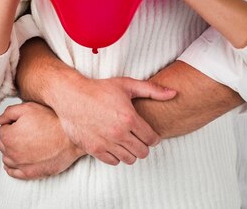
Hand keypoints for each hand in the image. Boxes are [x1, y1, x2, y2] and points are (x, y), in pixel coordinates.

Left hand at [0, 102, 82, 179]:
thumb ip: (9, 112)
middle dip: (10, 137)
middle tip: (25, 131)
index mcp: (8, 136)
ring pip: (7, 158)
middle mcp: (11, 153)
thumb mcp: (28, 107)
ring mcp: (20, 165)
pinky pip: (13, 173)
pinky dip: (13, 167)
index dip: (13, 123)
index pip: (3, 129)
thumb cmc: (51, 120)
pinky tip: (18, 160)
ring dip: (11, 151)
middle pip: (3, 144)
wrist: (70, 137)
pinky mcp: (30, 174)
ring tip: (24, 144)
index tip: (23, 121)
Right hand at [53, 74, 175, 165]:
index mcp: (129, 118)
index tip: (149, 133)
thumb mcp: (127, 84)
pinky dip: (117, 155)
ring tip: (127, 140)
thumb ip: (153, 90)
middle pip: (142, 152)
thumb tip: (174, 93)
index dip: (153, 137)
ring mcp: (106, 143)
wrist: (72, 96)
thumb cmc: (100, 89)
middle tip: (139, 137)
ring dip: (131, 152)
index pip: (152, 139)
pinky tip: (115, 143)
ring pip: (129, 159)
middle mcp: (119, 133)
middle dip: (144, 145)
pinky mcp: (94, 149)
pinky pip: (114, 162)